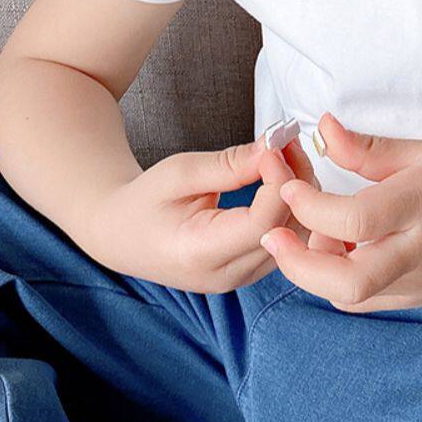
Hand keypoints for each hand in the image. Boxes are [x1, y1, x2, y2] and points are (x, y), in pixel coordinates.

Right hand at [82, 130, 342, 292]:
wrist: (123, 234)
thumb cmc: (144, 201)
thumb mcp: (179, 173)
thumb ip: (229, 165)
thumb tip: (274, 149)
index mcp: (200, 254)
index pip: (263, 223)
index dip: (279, 182)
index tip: (274, 147)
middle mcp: (226, 275)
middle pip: (288, 233)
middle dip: (296, 183)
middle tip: (287, 142)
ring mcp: (240, 279)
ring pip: (295, 239)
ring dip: (298, 194)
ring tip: (284, 155)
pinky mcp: (249, 271)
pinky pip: (287, 240)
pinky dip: (290, 207)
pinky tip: (281, 178)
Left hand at [257, 111, 421, 311]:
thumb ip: (367, 148)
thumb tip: (322, 129)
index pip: (356, 219)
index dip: (311, 207)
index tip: (289, 188)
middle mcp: (419, 250)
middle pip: (348, 280)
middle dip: (297, 264)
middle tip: (274, 236)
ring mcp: (417, 282)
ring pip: (348, 296)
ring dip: (314, 273)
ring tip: (314, 238)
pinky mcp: (414, 299)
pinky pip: (360, 301)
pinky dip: (334, 282)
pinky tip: (337, 253)